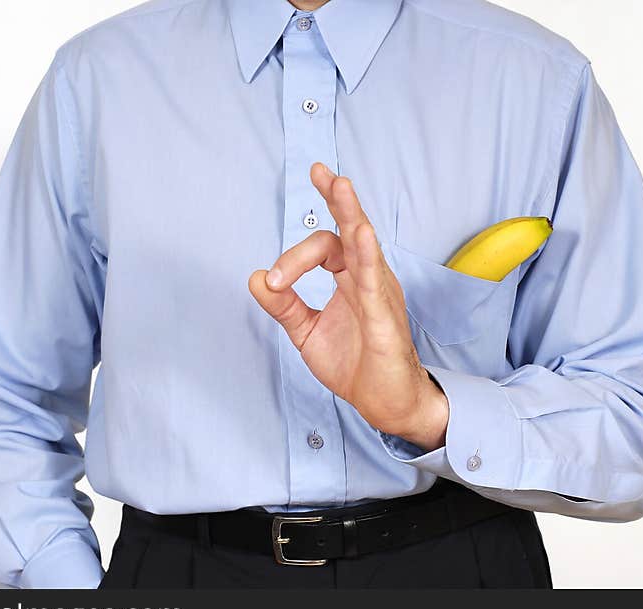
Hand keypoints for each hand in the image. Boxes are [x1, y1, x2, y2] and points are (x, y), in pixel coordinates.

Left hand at [248, 163, 448, 450]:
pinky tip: (360, 234)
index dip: (294, 256)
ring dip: (351, 214)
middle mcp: (367, 278)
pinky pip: (374, 282)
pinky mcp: (385, 318)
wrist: (384, 403)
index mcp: (350, 278)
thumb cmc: (355, 364)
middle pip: (351, 230)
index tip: (273, 281)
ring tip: (340, 185)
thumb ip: (284, 305)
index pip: (325, 246)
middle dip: (337, 199)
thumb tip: (257, 278)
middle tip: (321, 171)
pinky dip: (366, 256)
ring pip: (365, 246)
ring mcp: (379, 295)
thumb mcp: (307, 332)